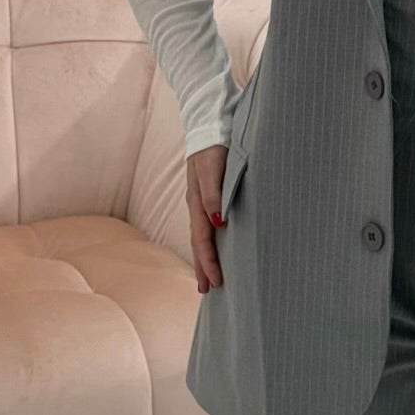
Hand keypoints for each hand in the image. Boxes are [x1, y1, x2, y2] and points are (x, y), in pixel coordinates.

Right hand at [187, 144, 227, 293]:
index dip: (208, 261)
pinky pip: (204, 225)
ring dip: (203, 257)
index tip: (216, 282)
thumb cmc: (215, 145)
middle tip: (206, 291)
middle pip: (198, 242)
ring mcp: (200, 200)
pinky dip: (206, 242)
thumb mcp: (213, 167)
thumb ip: (215, 192)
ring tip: (207, 278)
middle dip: (202, 267)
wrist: (210, 123)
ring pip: (200, 235)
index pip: (202, 239)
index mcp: (197, 201)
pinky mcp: (206, 195)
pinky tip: (212, 247)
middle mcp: (197, 204)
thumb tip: (218, 222)